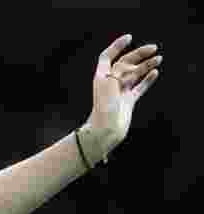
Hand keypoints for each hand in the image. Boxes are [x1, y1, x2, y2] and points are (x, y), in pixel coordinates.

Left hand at [83, 34, 161, 161]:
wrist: (106, 129)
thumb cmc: (104, 107)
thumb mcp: (110, 83)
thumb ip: (120, 70)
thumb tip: (134, 66)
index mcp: (102, 76)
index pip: (107, 56)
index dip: (117, 46)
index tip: (129, 38)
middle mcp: (110, 83)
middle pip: (125, 63)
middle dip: (139, 54)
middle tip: (153, 48)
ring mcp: (120, 92)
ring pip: (135, 74)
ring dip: (146, 65)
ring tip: (158, 59)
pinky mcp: (128, 101)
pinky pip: (139, 87)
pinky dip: (147, 79)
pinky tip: (155, 73)